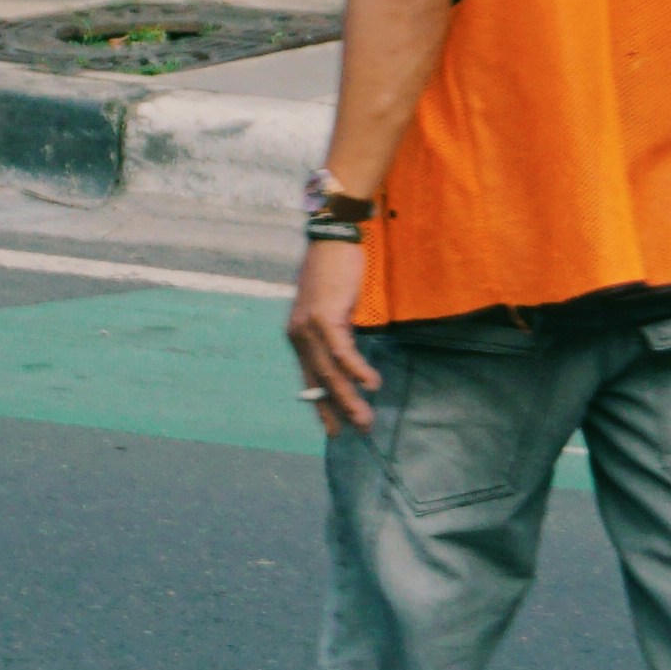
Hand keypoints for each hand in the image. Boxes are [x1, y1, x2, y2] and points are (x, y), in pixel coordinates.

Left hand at [289, 236, 378, 431]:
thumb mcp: (329, 309)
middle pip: (321, 382)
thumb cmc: (334, 272)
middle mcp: (299, 336)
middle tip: (359, 431)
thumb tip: (346, 361)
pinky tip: (372, 384)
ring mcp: (310, 327)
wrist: (332, 238)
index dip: (322, 406)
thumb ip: (333, 334)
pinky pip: (342, 351)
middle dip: (340, 410)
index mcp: (298, 337)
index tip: (334, 430)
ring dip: (351, 398)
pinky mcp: (325, 316)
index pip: (310, 380)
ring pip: (331, 372)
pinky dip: (357, 369)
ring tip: (367, 418)